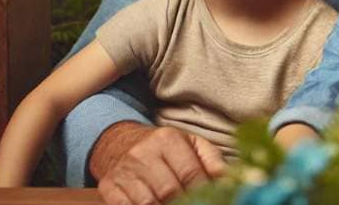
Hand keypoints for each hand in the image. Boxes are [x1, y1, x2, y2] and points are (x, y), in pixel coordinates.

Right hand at [90, 122, 226, 204]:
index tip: (210, 200)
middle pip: (169, 191)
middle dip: (183, 203)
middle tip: (193, 204)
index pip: (190, 173)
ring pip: (148, 202)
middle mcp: (143, 153)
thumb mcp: (191, 144)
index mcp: (168, 139)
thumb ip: (212, 160)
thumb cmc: (164, 147)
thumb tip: (230, 180)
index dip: (201, 192)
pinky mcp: (108, 186)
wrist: (120, 142)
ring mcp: (123, 170)